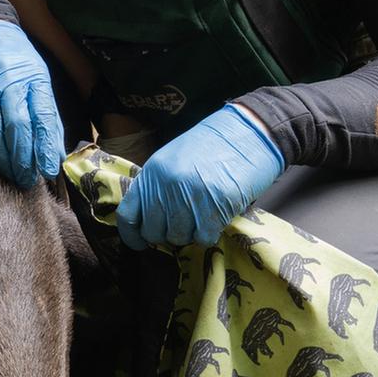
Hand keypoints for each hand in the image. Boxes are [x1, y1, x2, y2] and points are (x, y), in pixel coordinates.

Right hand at [0, 20, 63, 188]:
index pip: (43, 115)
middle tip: (28, 178)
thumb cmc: (14, 57)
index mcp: (33, 77)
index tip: (48, 168)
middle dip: (23, 158)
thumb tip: (55, 151)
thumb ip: (47, 114)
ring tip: (11, 173)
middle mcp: (8, 81)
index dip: (45, 145)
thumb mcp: (38, 77)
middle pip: (17, 125)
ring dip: (2, 157)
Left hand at [116, 103, 284, 248]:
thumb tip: (149, 218)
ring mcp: (190, 197)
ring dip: (189, 234)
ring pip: (178, 238)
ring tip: (200, 217)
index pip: (128, 214)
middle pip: (153, 231)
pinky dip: (208, 234)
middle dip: (166, 234)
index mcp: (152, 172)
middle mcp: (166, 186)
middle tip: (182, 225)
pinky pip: (203, 238)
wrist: (248, 134)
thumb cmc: (212, 146)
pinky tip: (214, 219)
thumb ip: (157, 186)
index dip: (132, 234)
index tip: (140, 242)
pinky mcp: (215, 208)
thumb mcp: (173, 159)